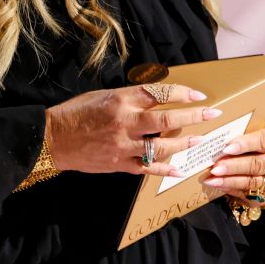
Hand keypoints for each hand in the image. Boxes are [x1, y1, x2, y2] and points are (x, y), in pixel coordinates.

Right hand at [45, 84, 222, 176]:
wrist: (52, 138)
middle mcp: (125, 122)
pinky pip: (147, 168)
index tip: (199, 94)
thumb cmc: (78, 112)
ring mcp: (123, 146)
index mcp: (121, 101)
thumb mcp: (104, 96)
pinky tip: (179, 169)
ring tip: (200, 140)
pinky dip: (164, 170)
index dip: (182, 93)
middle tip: (212, 113)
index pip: (159, 93)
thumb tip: (158, 97)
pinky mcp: (118, 164)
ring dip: (184, 144)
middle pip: (167, 120)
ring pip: (161, 147)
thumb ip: (131, 98)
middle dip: (194, 116)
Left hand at [201, 126, 264, 205]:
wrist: (264, 161)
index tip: (226, 148)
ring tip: (212, 179)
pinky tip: (220, 187)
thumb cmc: (253, 144)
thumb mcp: (250, 135)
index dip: (245, 144)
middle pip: (258, 164)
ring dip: (230, 181)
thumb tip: (203, 139)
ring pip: (254, 183)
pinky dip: (234, 191)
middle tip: (215, 168)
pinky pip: (251, 196)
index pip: (264, 141)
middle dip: (234, 166)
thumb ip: (235, 135)